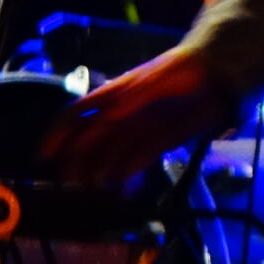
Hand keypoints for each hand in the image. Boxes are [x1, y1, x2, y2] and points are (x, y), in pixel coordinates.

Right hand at [29, 47, 225, 187]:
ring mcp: (139, 129)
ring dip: (99, 173)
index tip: (44, 157)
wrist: (219, 74)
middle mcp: (121, 114)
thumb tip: (110, 115)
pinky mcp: (159, 142)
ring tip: (92, 194)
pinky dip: (126, 176)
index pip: (76, 114)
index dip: (58, 134)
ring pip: (111, 155)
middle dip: (76, 162)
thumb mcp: (158, 79)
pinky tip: (121, 191)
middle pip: (90, 140)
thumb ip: (135, 96)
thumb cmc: (184, 69)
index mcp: (114, 94)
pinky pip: (136, 161)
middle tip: (69, 186)